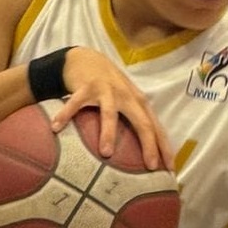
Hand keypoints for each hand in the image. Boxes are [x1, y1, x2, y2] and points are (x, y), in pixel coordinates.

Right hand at [49, 46, 174, 170]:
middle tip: (151, 165)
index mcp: (139, 102)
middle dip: (148, 144)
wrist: (85, 58)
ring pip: (110, 113)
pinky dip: (66, 115)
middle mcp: (126, 96)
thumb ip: (136, 119)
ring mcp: (106, 90)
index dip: (164, 147)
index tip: (171, 169)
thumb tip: (146, 153)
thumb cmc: (110, 86)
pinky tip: (56, 128)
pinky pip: (75, 103)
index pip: (156, 127)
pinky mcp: (85, 86)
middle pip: (142, 122)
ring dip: (109, 133)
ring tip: (106, 153)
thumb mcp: (127, 100)